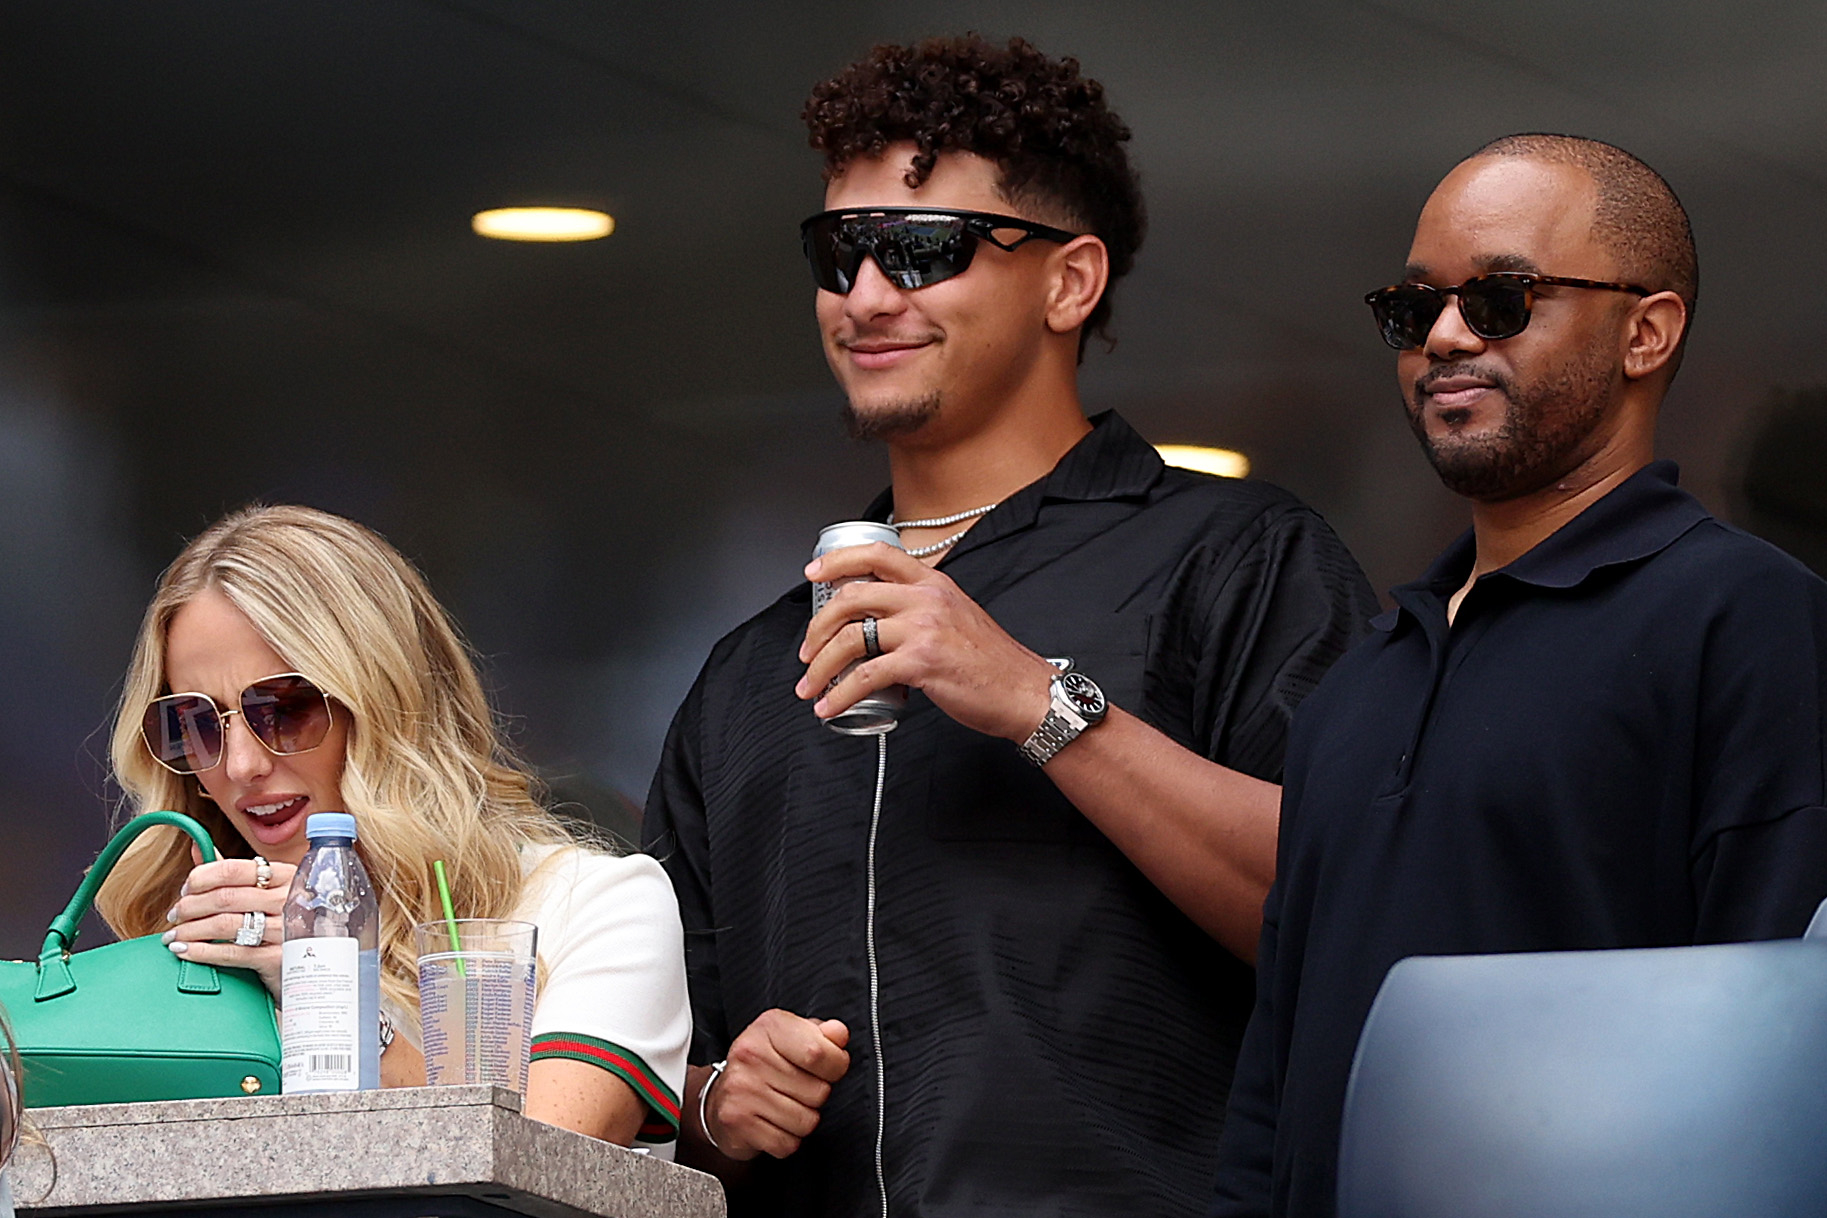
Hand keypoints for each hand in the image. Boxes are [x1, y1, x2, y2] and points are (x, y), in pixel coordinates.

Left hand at [162, 849, 293, 997]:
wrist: (312, 965)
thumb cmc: (283, 923)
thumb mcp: (266, 892)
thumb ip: (231, 872)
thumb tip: (198, 848)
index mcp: (285, 875)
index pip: (233, 869)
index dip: (201, 878)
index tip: (185, 889)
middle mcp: (287, 899)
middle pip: (225, 897)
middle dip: (189, 907)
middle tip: (174, 916)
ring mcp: (284, 929)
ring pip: (224, 924)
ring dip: (189, 930)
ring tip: (174, 936)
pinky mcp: (277, 958)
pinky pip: (230, 952)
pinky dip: (200, 952)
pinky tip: (185, 951)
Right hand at [704, 1010, 849, 1159]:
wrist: (721, 1099)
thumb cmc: (766, 1065)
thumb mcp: (794, 1037)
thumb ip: (823, 1035)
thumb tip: (839, 1034)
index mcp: (770, 1026)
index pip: (820, 1053)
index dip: (836, 1066)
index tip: (828, 1068)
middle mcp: (751, 1054)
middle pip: (819, 1091)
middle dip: (816, 1096)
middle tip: (795, 1088)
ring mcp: (741, 1088)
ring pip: (806, 1121)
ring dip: (802, 1120)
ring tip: (783, 1105)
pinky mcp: (736, 1121)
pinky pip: (786, 1143)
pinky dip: (786, 1140)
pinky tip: (771, 1123)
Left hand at [797, 542, 1054, 740]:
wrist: (1025, 691)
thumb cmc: (994, 662)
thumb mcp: (958, 616)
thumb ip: (924, 610)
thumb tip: (883, 623)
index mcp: (934, 583)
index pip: (877, 555)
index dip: (837, 560)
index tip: (813, 573)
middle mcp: (926, 598)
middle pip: (852, 597)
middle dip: (817, 627)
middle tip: (807, 650)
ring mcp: (923, 628)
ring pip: (851, 637)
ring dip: (820, 666)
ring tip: (810, 686)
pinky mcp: (922, 662)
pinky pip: (865, 676)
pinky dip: (840, 694)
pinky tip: (830, 706)